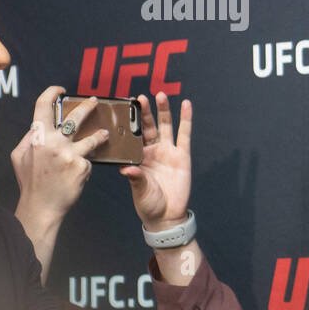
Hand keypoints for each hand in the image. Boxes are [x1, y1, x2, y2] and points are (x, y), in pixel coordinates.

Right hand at [11, 87, 107, 226]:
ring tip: (105, 134)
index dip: (52, 93)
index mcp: (37, 137)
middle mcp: (55, 143)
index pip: (43, 106)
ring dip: (100, 135)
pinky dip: (85, 164)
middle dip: (88, 107)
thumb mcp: (20, 155)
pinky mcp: (82, 167)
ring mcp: (70, 154)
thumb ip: (30, 138)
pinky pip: (89, 160)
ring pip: (92, 139)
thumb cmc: (31, 180)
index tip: (61, 90)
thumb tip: (39, 125)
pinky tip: (79, 173)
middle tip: (95, 102)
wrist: (42, 206)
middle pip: (76, 117)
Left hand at [120, 93, 192, 230]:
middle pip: (148, 126)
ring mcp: (168, 151)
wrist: (166, 215)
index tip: (122, 107)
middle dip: (144, 112)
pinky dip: (186, 119)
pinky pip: (185, 134)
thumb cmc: (148, 203)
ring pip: (165, 126)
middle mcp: (151, 151)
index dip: (128, 122)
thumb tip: (127, 169)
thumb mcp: (139, 191)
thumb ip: (135, 178)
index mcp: (137, 157)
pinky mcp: (182, 155)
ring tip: (160, 94)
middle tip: (139, 97)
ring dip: (163, 110)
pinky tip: (186, 105)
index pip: (131, 135)